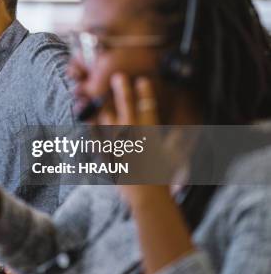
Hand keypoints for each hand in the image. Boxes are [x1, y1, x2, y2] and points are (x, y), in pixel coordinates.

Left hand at [100, 75, 170, 203]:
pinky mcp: (106, 154)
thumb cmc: (163, 177)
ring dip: (103, 105)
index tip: (141, 79)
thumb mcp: (174, 156)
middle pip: (126, 105)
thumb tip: (185, 130)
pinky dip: (92, 127)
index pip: (147, 105)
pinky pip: (96, 137)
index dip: (144, 91)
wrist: (147, 197)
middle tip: (118, 76)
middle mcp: (132, 134)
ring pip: (107, 118)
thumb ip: (178, 140)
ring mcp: (117, 143)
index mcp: (149, 132)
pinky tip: (88, 119)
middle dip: (122, 89)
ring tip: (98, 94)